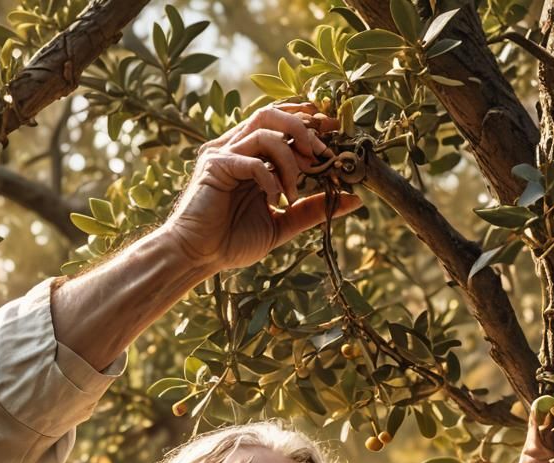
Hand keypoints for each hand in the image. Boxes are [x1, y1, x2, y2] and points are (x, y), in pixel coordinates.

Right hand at [163, 102, 362, 271]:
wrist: (198, 257)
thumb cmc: (232, 242)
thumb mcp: (283, 224)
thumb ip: (314, 209)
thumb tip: (356, 199)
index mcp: (252, 156)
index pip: (283, 124)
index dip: (310, 124)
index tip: (336, 136)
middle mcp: (237, 147)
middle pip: (274, 114)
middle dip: (305, 128)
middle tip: (323, 154)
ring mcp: (224, 153)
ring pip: (264, 128)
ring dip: (290, 155)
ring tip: (297, 187)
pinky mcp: (214, 165)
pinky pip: (251, 159)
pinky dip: (271, 178)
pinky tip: (276, 201)